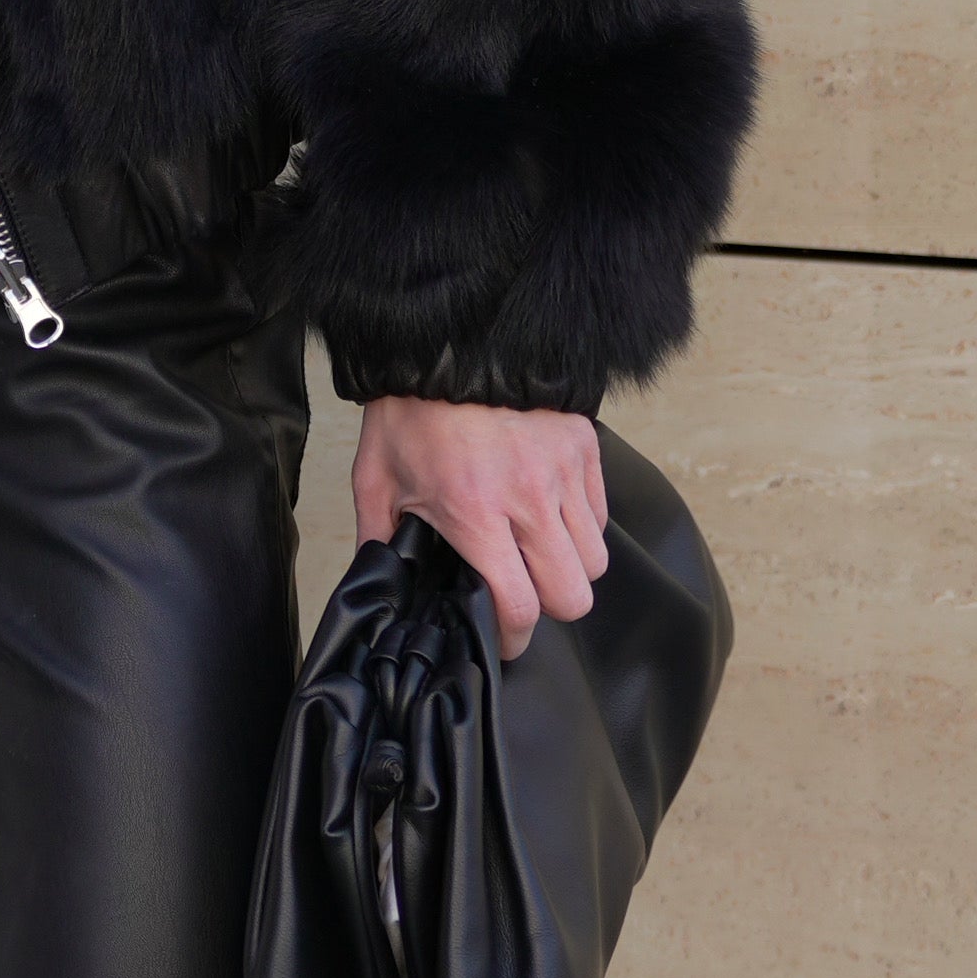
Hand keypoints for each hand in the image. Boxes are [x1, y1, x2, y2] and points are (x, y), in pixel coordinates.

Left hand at [352, 396, 607, 660]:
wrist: (448, 339)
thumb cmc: (410, 409)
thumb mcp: (376, 477)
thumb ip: (378, 538)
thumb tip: (376, 580)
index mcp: (475, 512)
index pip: (521, 606)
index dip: (514, 638)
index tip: (502, 638)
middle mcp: (528, 499)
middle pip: (574, 596)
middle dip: (550, 608)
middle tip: (524, 595)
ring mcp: (563, 472)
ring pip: (596, 561)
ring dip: (569, 570)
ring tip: (537, 555)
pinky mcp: (584, 448)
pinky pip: (601, 516)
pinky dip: (582, 529)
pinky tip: (550, 517)